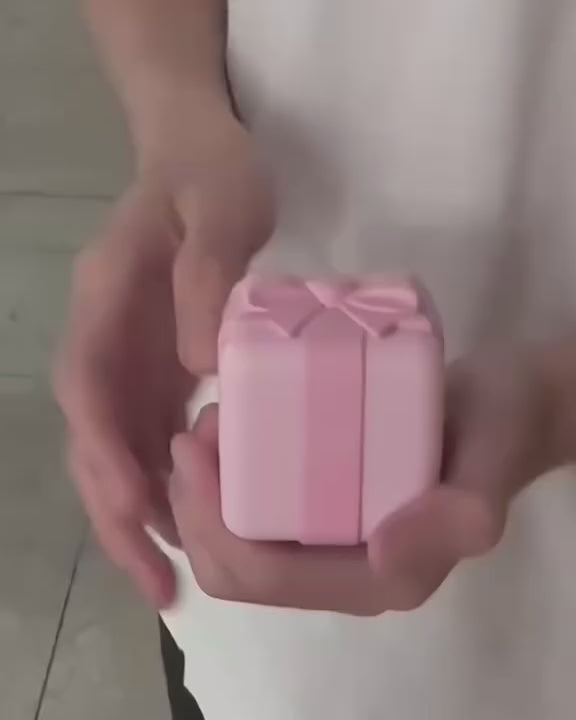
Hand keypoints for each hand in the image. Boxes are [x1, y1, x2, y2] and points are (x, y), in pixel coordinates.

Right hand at [54, 114, 272, 607]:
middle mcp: (105, 338)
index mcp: (107, 298)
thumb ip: (208, 275)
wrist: (200, 154)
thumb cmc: (213, 173)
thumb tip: (200, 368)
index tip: (136, 513)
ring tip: (172, 579)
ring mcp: (128, 356)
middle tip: (157, 585)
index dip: (104, 453)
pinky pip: (147, 436)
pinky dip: (163, 484)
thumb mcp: (223, 207)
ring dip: (137, 513)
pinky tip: (193, 521)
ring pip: (117, 447)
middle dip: (115, 510)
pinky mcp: (156, 367)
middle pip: (93, 436)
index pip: (87, 386)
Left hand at [169, 347, 551, 614]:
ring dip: (204, 490)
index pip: (261, 577)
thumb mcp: (491, 464)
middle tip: (196, 431)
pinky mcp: (324, 501)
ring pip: (235, 538)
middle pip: (233, 566)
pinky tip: (232, 424)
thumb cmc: (499, 430)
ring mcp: (330, 536)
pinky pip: (256, 505)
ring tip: (210, 422)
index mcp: (374, 577)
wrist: (505, 405)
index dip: (210, 523)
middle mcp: (341, 567)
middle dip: (195, 506)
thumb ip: (459, 516)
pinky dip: (227, 473)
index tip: (194, 445)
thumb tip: (382, 554)